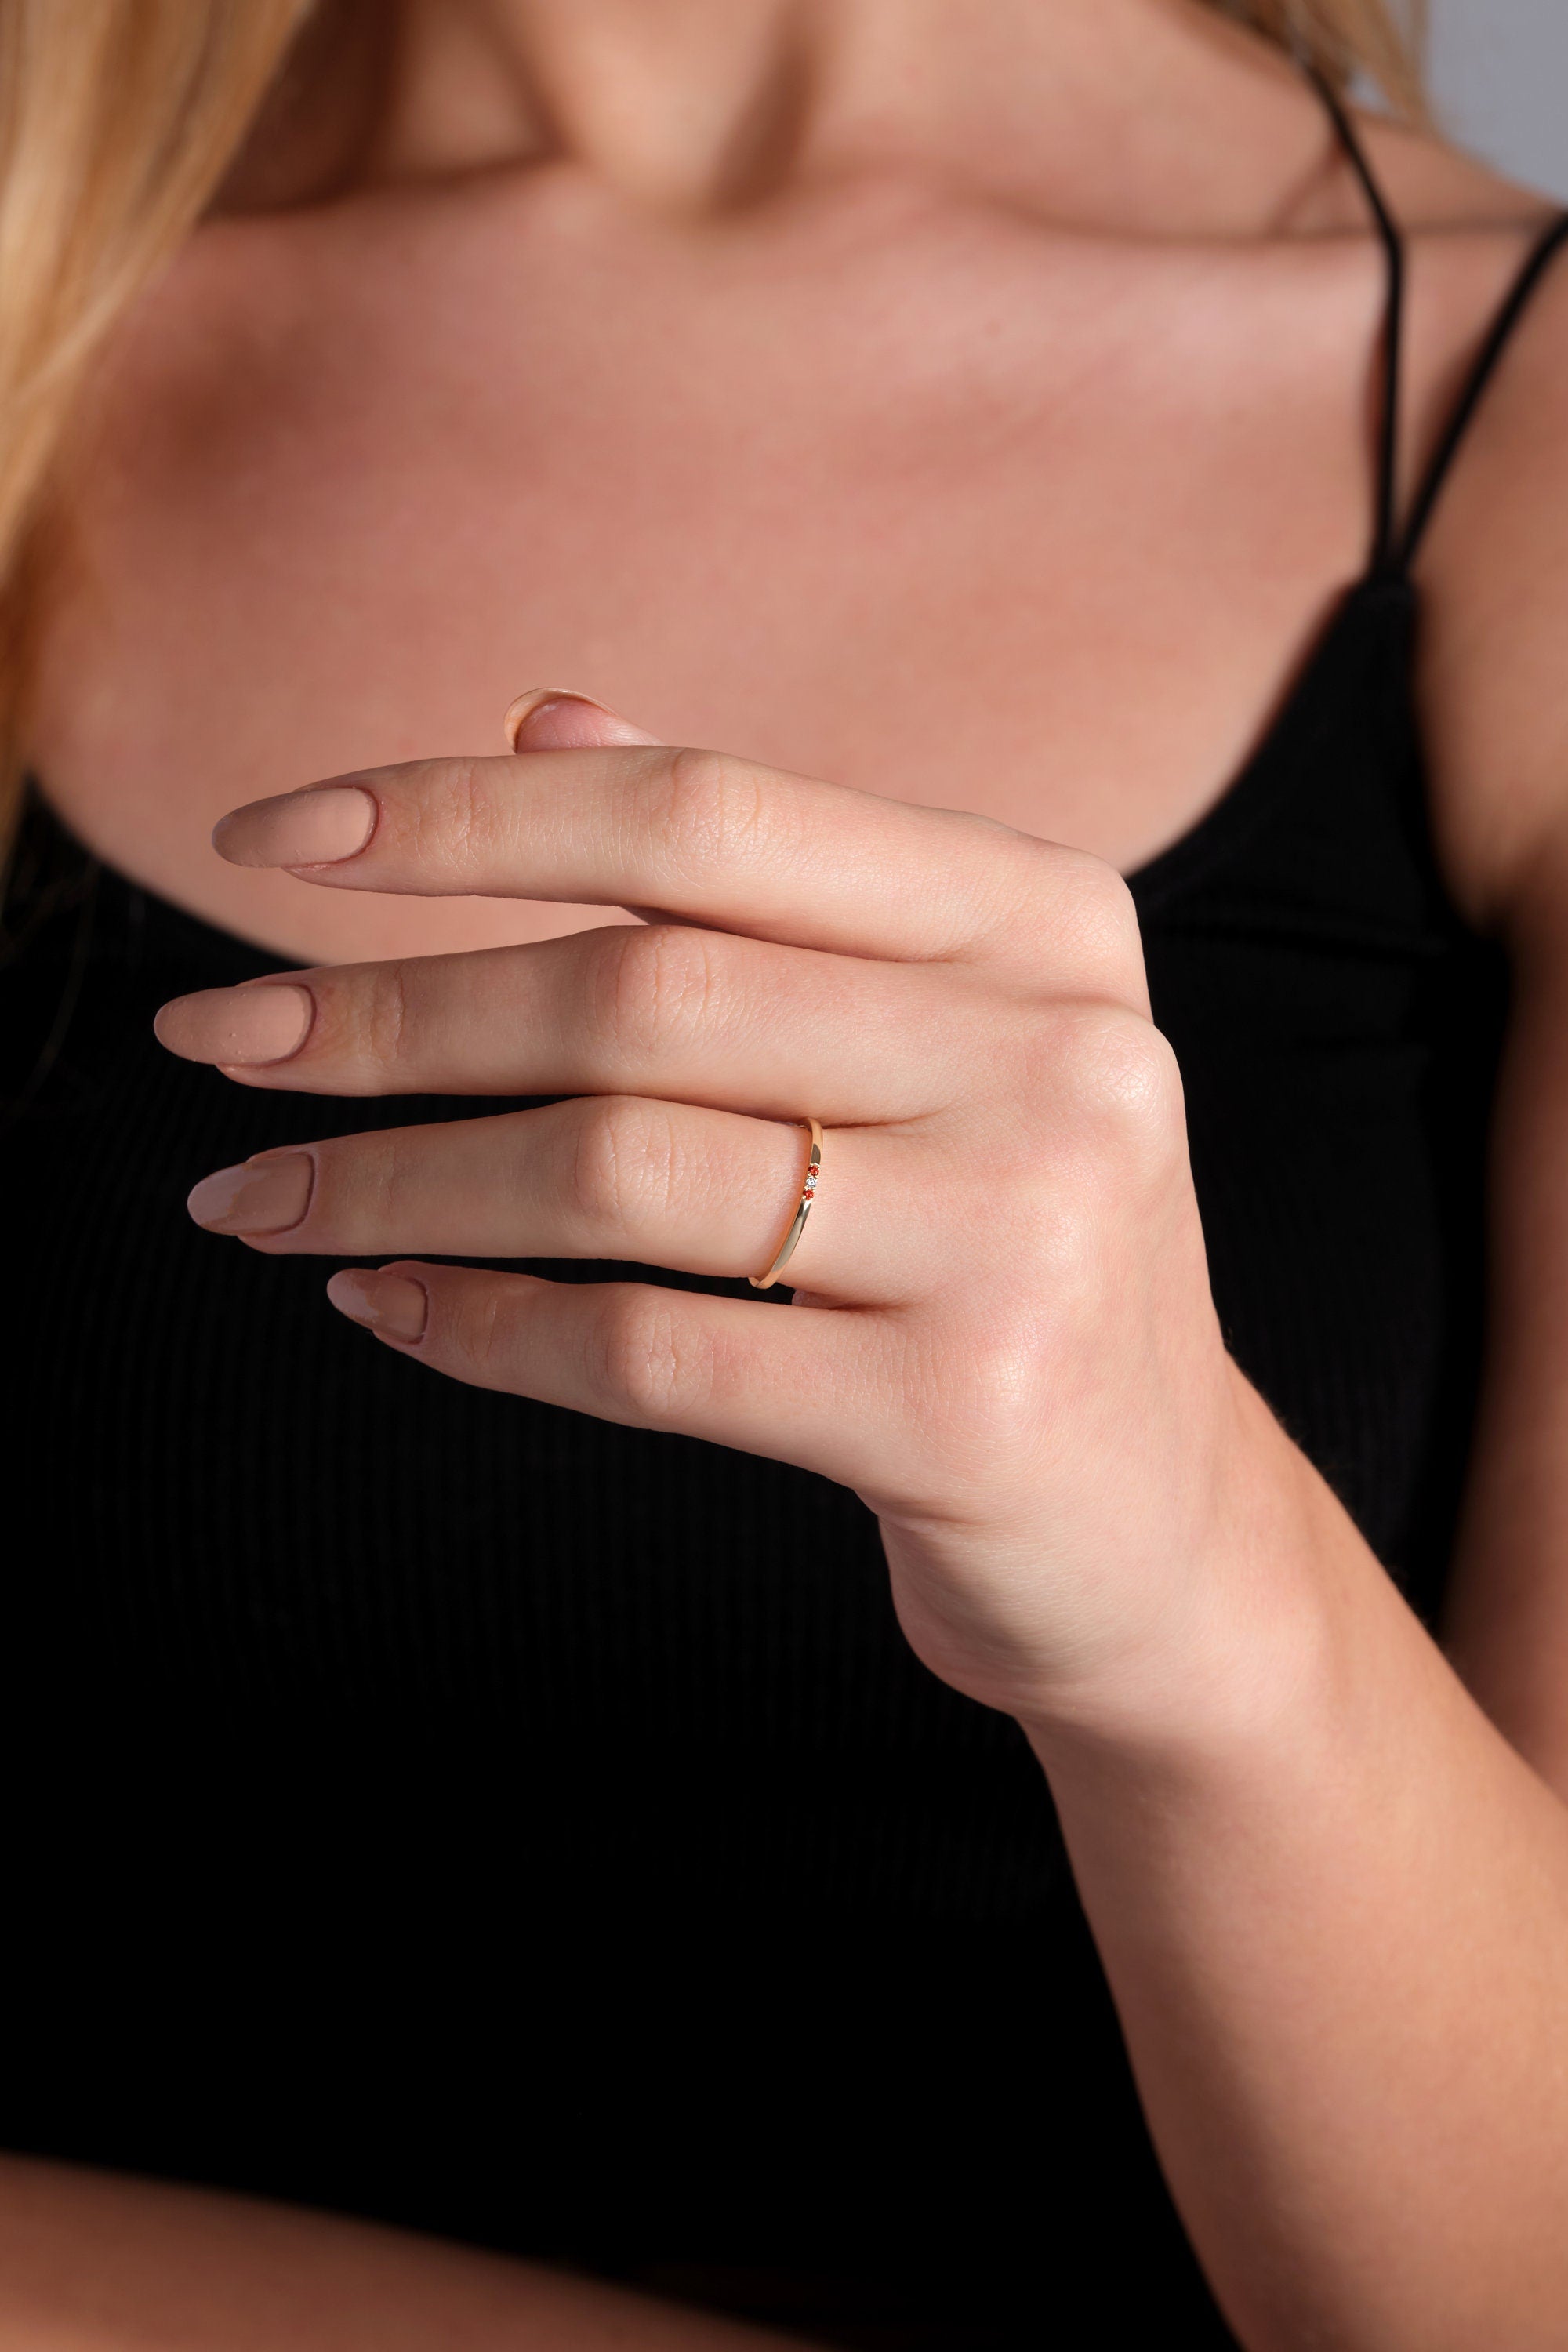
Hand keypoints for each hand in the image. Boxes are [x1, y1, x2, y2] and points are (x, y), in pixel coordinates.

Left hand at [155, 692, 1289, 1732]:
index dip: (466, 813)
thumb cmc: (998, 1249)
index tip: (272, 839)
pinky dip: (482, 1327)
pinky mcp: (966, 1414)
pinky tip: (388, 1305)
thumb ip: (758, 877)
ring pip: (617, 1170)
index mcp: (1042, 914)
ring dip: (393, 1178)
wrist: (1154, 1522)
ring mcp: (1026, 1234)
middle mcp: (1056, 1050)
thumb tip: (544, 714)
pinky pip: (650, 1351)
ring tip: (259, 1194)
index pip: (703, 812)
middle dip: (384, 1015)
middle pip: (638, 990)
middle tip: (218, 1041)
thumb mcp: (926, 1034)